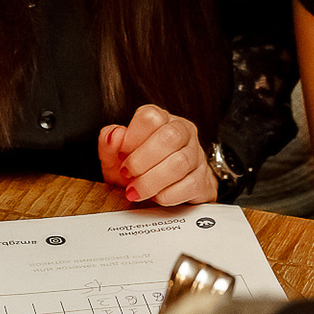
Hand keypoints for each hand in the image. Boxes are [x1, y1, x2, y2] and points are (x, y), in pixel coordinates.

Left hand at [98, 105, 217, 205]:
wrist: (162, 192)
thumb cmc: (140, 170)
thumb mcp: (116, 158)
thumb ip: (110, 145)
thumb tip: (113, 135)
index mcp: (161, 120)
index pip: (150, 117)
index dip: (132, 138)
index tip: (121, 156)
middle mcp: (182, 132)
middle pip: (169, 137)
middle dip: (142, 161)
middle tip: (128, 176)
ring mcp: (196, 155)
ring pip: (180, 162)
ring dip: (152, 181)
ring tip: (137, 191)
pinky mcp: (204, 179)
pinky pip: (190, 185)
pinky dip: (168, 195)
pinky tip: (157, 196)